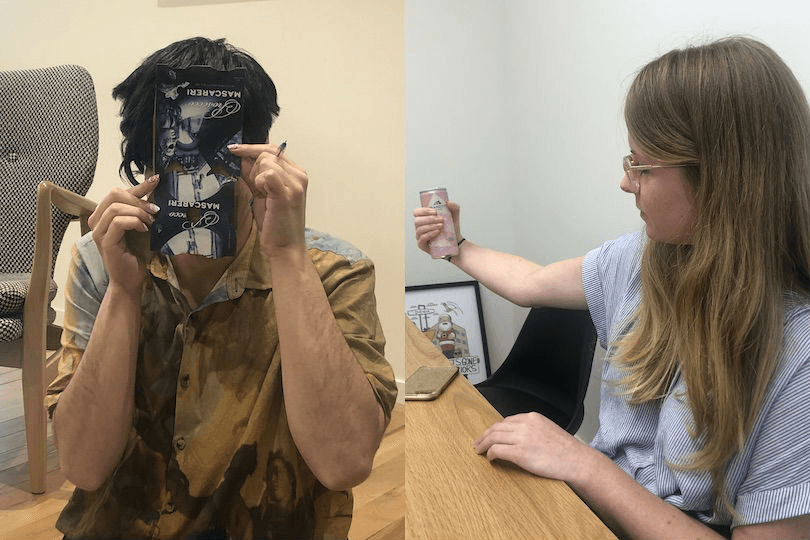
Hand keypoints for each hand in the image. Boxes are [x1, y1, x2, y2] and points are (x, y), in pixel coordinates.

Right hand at [88, 175, 159, 293]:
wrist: (131, 279)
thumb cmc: (136, 253)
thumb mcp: (142, 226)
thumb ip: (142, 210)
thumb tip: (154, 189)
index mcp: (103, 215)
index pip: (118, 192)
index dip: (138, 185)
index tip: (156, 179)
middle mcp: (96, 221)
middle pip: (114, 194)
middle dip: (137, 199)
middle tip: (154, 210)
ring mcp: (98, 232)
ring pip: (115, 207)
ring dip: (138, 211)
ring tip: (150, 221)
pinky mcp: (105, 242)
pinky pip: (118, 222)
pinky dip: (134, 222)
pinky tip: (144, 229)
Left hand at [229, 143, 307, 256]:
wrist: (285, 249)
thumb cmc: (275, 225)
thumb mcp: (262, 194)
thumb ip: (255, 175)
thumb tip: (242, 157)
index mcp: (297, 174)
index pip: (273, 149)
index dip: (251, 148)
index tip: (234, 149)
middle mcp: (299, 176)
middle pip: (268, 153)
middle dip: (253, 167)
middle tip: (255, 188)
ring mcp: (295, 184)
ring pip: (266, 162)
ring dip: (256, 178)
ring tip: (262, 195)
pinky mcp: (287, 193)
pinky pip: (267, 174)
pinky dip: (259, 183)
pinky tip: (263, 195)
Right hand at [413, 201, 461, 253]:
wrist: (456, 241)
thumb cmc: (451, 228)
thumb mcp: (454, 216)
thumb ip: (454, 207)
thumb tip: (448, 202)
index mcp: (423, 218)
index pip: (416, 212)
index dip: (424, 211)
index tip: (435, 211)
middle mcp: (420, 227)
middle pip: (417, 220)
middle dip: (429, 219)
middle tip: (441, 219)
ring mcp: (420, 236)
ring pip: (419, 229)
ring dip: (431, 226)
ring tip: (441, 226)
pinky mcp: (422, 244)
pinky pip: (422, 238)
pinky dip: (430, 234)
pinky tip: (437, 232)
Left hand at [473, 412, 591, 483]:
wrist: (576, 460)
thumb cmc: (566, 450)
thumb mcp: (548, 429)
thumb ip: (532, 429)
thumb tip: (518, 436)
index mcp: (532, 418)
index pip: (506, 420)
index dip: (495, 429)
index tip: (490, 435)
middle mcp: (525, 425)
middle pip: (496, 427)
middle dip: (484, 435)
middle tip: (478, 442)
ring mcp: (522, 438)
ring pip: (493, 437)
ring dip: (483, 444)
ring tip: (479, 450)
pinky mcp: (520, 453)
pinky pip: (497, 450)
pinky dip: (490, 454)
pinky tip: (490, 458)